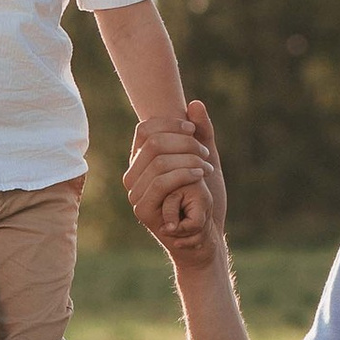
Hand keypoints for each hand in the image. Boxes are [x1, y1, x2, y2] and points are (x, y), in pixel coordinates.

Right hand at [126, 97, 227, 262]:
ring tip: (206, 168)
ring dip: (188, 159)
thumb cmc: (204, 199)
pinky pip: (161, 182)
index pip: (144, 129)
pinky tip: (200, 176)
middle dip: (185, 142)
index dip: (170, 123)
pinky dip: (184, 174)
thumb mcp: (205, 160)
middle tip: (205, 154)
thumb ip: (201, 133)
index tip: (193, 130)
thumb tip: (194, 103)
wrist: (205, 237)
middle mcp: (133, 176)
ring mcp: (135, 194)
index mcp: (142, 161)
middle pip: (153, 142)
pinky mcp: (142, 210)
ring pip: (158, 161)